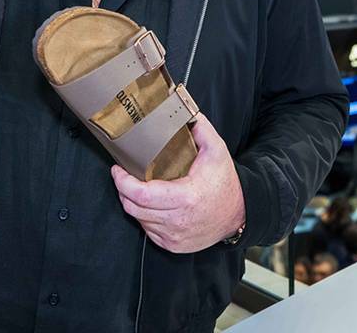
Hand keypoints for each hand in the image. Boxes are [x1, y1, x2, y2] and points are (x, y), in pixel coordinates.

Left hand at [111, 113, 245, 253]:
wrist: (239, 214)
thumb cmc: (225, 182)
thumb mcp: (217, 150)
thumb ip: (200, 128)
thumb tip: (184, 110)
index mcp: (186, 197)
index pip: (141, 194)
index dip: (123, 182)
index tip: (118, 170)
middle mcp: (178, 221)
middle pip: (133, 208)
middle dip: (123, 190)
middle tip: (122, 175)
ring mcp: (174, 236)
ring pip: (138, 219)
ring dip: (133, 203)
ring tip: (136, 187)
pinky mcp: (173, 245)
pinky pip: (147, 230)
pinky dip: (144, 216)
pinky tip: (150, 204)